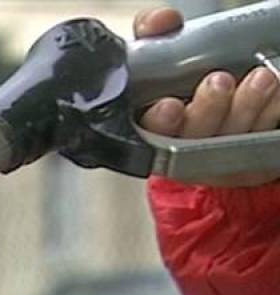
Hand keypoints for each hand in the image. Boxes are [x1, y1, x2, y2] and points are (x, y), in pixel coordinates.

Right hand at [136, 8, 279, 185]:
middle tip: (219, 82)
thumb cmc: (176, 79)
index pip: (147, 129)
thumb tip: (161, 21)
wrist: (209, 102)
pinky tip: (275, 94)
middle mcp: (177, 142)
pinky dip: (270, 112)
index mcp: (147, 121)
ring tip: (259, 79)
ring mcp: (210, 151)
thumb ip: (153, 34)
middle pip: (188, 140)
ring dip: (245, 108)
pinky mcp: (242, 153)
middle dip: (205, 111)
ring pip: (226, 141)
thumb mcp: (156, 51)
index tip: (169, 106)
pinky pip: (259, 137)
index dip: (159, 121)